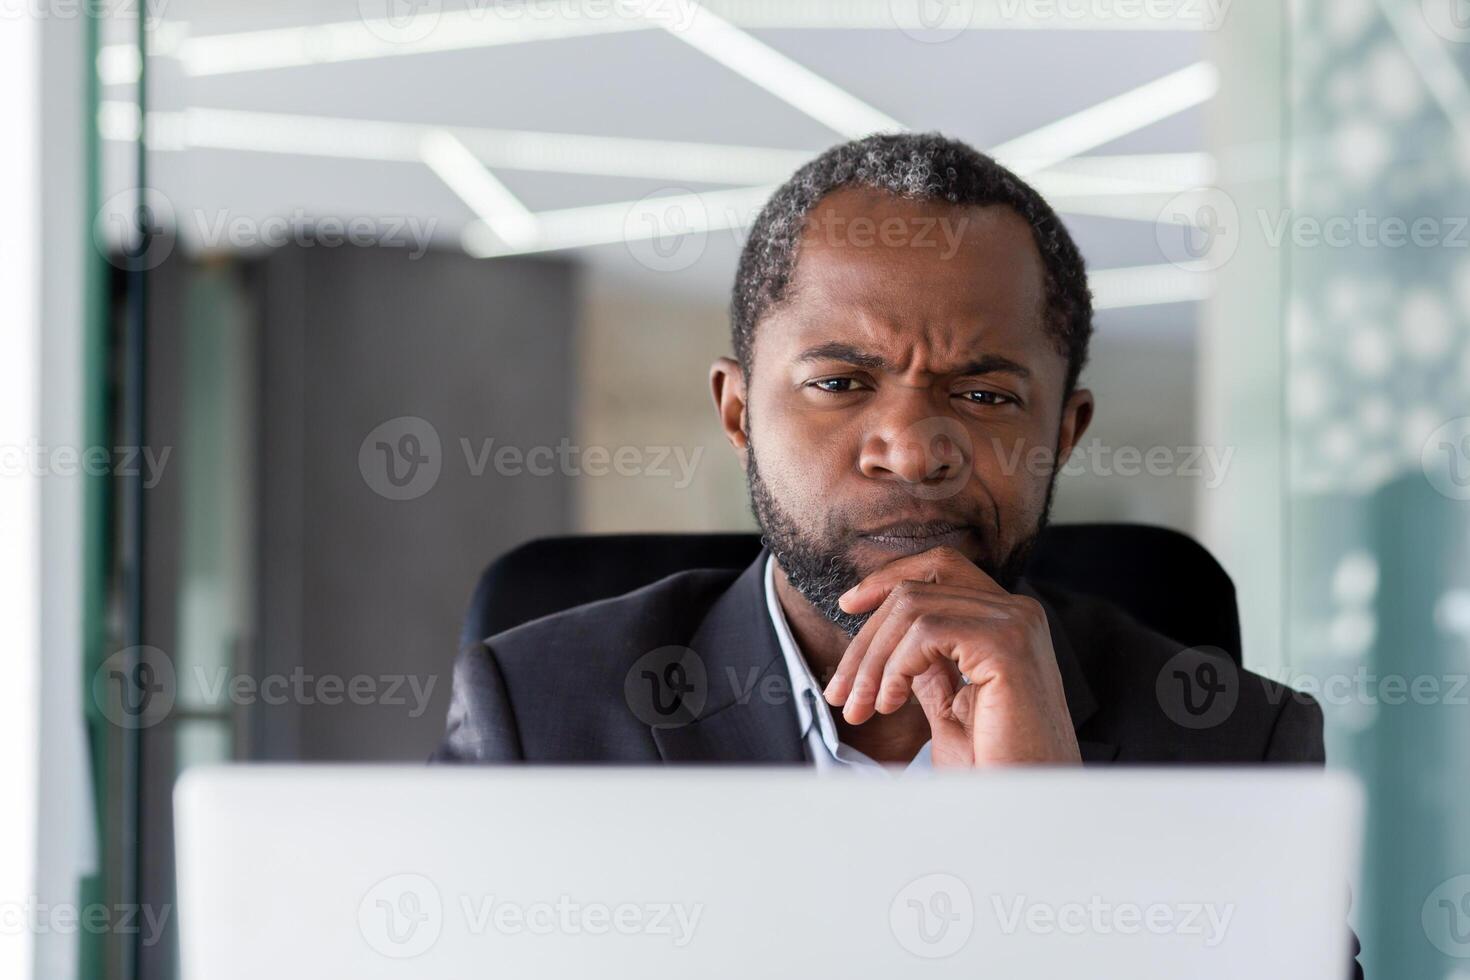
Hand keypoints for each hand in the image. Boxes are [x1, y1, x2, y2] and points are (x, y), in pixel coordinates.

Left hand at [822, 546, 1080, 766]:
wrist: (1023, 807)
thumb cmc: (994, 767)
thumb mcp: (951, 705)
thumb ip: (929, 665)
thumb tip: (890, 640)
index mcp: (1006, 621)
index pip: (939, 568)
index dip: (886, 579)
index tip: (846, 606)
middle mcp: (1017, 612)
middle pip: (915, 589)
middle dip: (865, 640)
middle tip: (840, 692)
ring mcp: (1015, 623)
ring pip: (911, 608)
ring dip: (872, 661)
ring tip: (861, 707)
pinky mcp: (1006, 644)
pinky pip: (925, 632)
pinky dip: (894, 668)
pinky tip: (890, 705)